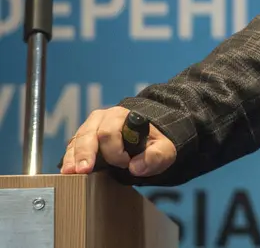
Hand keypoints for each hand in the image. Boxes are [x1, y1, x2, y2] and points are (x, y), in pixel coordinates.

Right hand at [61, 106, 176, 177]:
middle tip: (84, 170)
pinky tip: (67, 171)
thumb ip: (155, 156)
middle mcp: (103, 118)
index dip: (115, 150)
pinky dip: (68, 159)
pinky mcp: (81, 140)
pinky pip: (71, 147)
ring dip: (73, 156)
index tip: (125, 164)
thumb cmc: (152, 144)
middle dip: (86, 152)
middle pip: (89, 133)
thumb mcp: (163, 149)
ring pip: (77, 140)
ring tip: (70, 172)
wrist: (145, 141)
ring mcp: (90, 128)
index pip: (111, 131)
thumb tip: (136, 167)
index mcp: (123, 116)